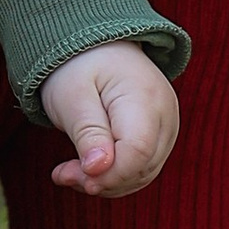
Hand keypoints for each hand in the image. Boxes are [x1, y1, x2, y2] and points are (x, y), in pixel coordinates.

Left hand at [39, 42, 178, 196]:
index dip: (108, 173)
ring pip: (143, 173)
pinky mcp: (160, 136)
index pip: (137, 151)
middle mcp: (165, 114)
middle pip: (143, 166)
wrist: (96, 46)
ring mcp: (167, 126)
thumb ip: (87, 132)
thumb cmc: (79, 66)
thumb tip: (98, 169)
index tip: (72, 175)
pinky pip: (142, 168)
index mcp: (144, 97)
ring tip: (68, 173)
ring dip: (106, 182)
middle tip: (62, 174)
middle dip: (102, 180)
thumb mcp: (72, 95)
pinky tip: (86, 171)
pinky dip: (114, 176)